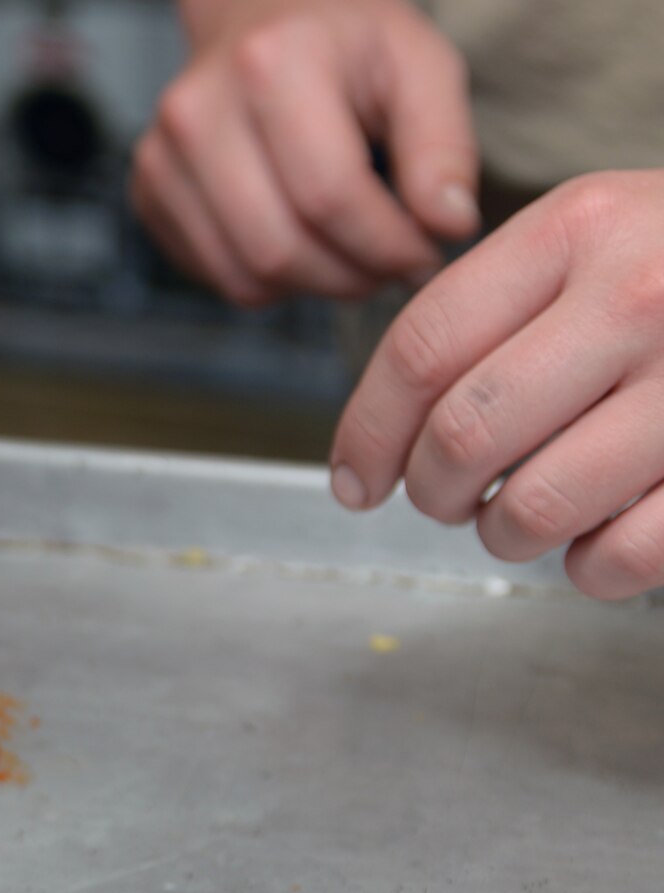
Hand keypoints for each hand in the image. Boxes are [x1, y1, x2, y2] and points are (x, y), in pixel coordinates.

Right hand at [132, 0, 479, 304]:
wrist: (258, 16)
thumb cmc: (346, 43)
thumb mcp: (420, 66)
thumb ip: (443, 145)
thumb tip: (448, 225)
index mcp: (272, 64)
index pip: (330, 197)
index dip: (388, 246)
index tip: (426, 252)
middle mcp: (198, 111)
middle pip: (279, 247)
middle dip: (352, 277)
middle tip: (392, 265)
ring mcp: (160, 157)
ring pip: (244, 275)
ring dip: (313, 287)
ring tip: (353, 257)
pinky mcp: (148, 193)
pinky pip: (216, 274)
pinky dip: (270, 279)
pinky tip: (303, 240)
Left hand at [331, 170, 663, 599]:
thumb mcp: (595, 239)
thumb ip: (492, 309)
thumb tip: (379, 437)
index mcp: (581, 227)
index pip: (421, 349)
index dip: (366, 432)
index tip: (355, 481)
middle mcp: (642, 294)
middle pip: (463, 436)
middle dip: (431, 491)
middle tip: (444, 499)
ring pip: (531, 508)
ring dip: (504, 534)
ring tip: (520, 516)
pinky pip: (618, 557)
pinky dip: (588, 567)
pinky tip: (596, 538)